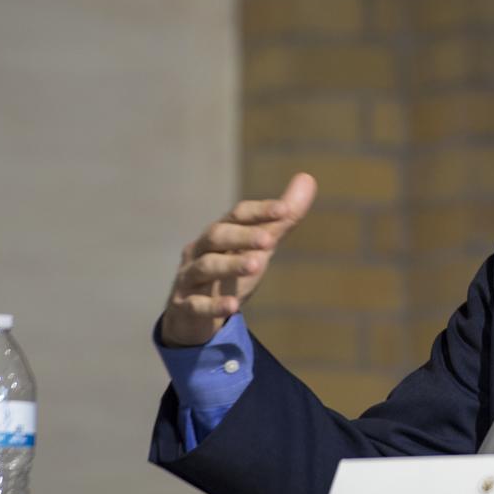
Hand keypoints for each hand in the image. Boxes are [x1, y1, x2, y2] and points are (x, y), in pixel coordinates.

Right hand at [160, 172, 317, 346]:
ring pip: (206, 266)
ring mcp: (189, 278)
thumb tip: (308, 177)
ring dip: (231, 265)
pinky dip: (213, 304)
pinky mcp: (185, 307)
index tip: (284, 210)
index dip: (260, 211)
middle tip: (269, 240)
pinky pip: (196, 305)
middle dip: (243, 236)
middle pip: (217, 235)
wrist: (195, 315)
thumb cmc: (231, 273)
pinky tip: (232, 306)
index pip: (237, 215)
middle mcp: (200, 250)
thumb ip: (282, 219)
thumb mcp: (259, 246)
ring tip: (257, 266)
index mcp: (220, 232)